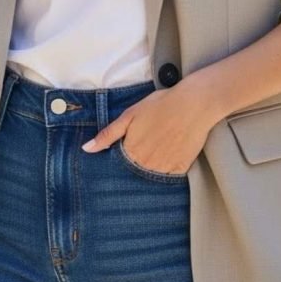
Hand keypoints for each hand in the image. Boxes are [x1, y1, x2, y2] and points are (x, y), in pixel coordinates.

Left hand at [81, 82, 209, 174]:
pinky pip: (168, 177)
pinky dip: (165, 170)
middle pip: (133, 173)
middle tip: (144, 148)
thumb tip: (86, 149)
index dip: (119, 160)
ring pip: (150, 177)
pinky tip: (168, 155)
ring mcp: (163, 169)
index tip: (125, 152)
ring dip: (148, 169)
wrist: (194, 104)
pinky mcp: (180, 169)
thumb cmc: (160, 105)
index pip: (118, 166)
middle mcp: (145, 164)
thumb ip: (108, 134)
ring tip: (156, 150)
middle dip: (134, 166)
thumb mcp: (130, 115)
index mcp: (130, 151)